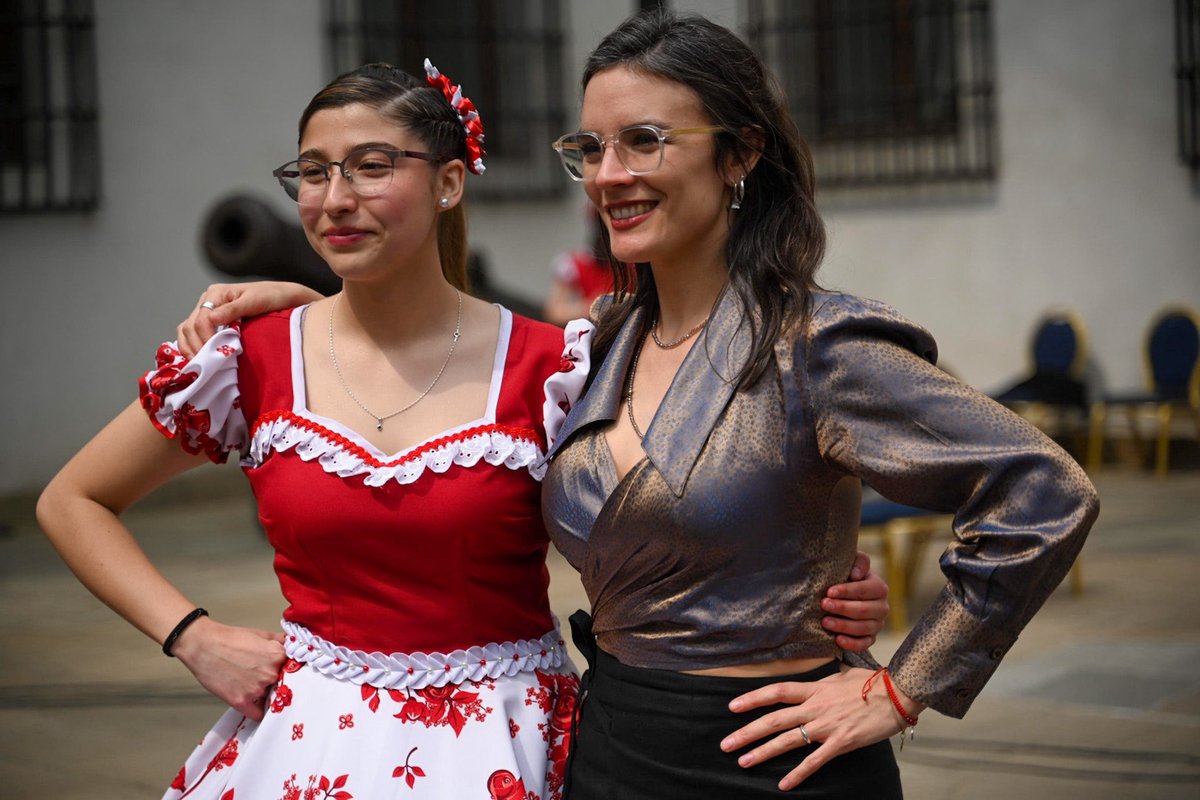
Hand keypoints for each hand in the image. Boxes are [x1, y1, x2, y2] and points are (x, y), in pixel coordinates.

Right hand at [171, 616, 286, 720]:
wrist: (203, 645)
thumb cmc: (230, 638)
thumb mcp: (261, 634)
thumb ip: (281, 642)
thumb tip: (294, 646)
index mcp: (278, 656)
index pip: (295, 671)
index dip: (290, 673)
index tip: (286, 675)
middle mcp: (271, 673)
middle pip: (284, 685)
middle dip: (277, 683)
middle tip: (265, 679)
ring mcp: (257, 688)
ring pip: (270, 698)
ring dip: (265, 695)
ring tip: (252, 686)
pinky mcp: (241, 701)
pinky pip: (257, 714)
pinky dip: (257, 711)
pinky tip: (253, 704)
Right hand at [177, 281, 321, 356]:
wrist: (282, 297)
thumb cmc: (271, 297)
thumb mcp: (254, 302)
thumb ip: (233, 310)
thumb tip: (211, 319)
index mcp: (216, 293)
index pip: (201, 319)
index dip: (206, 339)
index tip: (215, 355)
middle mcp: (207, 300)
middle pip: (190, 326)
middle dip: (196, 346)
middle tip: (206, 365)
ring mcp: (207, 311)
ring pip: (187, 330)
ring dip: (190, 348)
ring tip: (199, 365)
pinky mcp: (210, 321)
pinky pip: (193, 334)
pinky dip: (192, 346)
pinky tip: (199, 358)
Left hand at [721, 666, 922, 790]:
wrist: (899, 693)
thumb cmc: (874, 682)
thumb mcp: (843, 674)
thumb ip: (825, 679)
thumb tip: (819, 677)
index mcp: (814, 689)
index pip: (776, 692)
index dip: (752, 699)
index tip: (732, 706)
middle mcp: (815, 707)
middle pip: (773, 719)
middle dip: (747, 732)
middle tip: (726, 744)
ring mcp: (826, 726)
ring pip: (787, 740)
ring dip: (763, 752)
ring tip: (743, 761)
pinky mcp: (841, 743)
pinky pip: (814, 761)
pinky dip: (798, 774)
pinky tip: (783, 784)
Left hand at [820, 551, 888, 650]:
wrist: (846, 594)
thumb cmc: (848, 576)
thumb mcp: (853, 564)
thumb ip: (859, 562)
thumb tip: (856, 575)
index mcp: (879, 588)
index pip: (865, 590)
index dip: (847, 591)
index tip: (829, 592)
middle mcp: (882, 607)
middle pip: (863, 610)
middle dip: (842, 608)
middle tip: (824, 605)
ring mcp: (878, 624)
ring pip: (863, 628)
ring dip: (843, 626)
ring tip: (825, 622)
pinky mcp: (871, 638)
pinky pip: (864, 644)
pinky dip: (851, 644)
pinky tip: (837, 640)